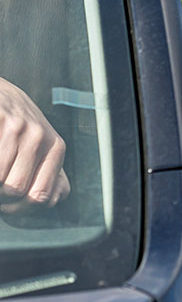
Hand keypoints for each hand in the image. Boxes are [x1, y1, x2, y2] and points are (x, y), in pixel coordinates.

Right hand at [0, 78, 69, 212]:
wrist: (2, 94)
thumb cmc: (19, 126)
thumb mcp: (42, 147)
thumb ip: (51, 174)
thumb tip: (51, 200)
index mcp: (56, 148)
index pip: (42, 196)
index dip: (20, 208)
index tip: (8, 204)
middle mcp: (40, 137)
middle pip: (16, 189)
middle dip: (0, 197)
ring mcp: (18, 128)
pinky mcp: (0, 118)